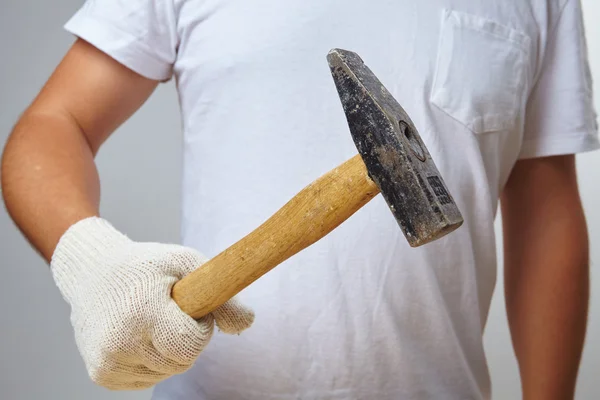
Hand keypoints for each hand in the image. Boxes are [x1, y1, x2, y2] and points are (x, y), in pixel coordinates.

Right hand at [51, 217, 253, 389]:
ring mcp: (107, 363)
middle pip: (181, 363)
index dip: (199, 329)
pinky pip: (147, 379)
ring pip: (165, 373)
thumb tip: (247, 323)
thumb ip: (222, 293)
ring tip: (150, 320)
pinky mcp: (102, 375)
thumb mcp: (187, 263)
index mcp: (141, 313)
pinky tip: (137, 335)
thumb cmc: (146, 266)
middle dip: (185, 340)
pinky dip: (151, 360)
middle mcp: (119, 343)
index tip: (189, 308)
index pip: (191, 346)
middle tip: (169, 312)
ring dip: (168, 351)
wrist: (92, 272)